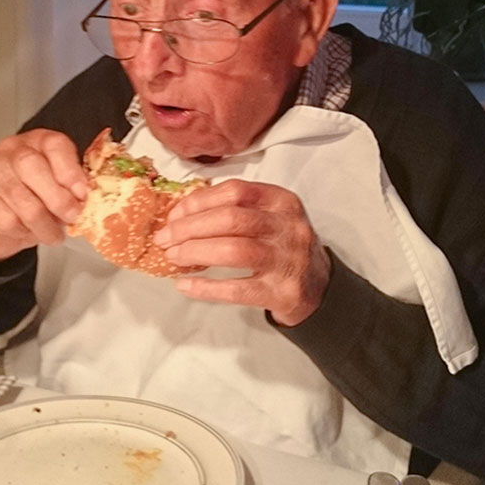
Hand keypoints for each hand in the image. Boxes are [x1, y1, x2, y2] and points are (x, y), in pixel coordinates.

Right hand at [0, 129, 88, 262]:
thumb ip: (71, 189)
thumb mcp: (57, 189)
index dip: (70, 170)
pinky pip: (6, 219)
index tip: (82, 193)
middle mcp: (11, 148)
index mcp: (38, 141)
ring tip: (52, 233)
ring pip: (22, 201)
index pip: (54, 144)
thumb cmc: (31, 200)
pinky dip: (22, 232)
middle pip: (32, 167)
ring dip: (44, 226)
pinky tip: (25, 230)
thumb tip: (84, 198)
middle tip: (71, 217)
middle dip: (58, 199)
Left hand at [153, 179, 330, 325]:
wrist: (319, 288)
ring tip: (173, 257)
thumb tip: (182, 213)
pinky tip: (185, 285)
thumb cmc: (283, 248)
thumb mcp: (271, 218)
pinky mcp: (281, 293)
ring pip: (234, 250)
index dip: (199, 201)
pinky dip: (206, 287)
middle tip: (166, 238)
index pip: (235, 191)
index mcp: (282, 201)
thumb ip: (236, 210)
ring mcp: (286, 260)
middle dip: (190, 228)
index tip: (175, 214)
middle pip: (231, 219)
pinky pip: (237, 289)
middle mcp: (287, 227)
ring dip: (196, 252)